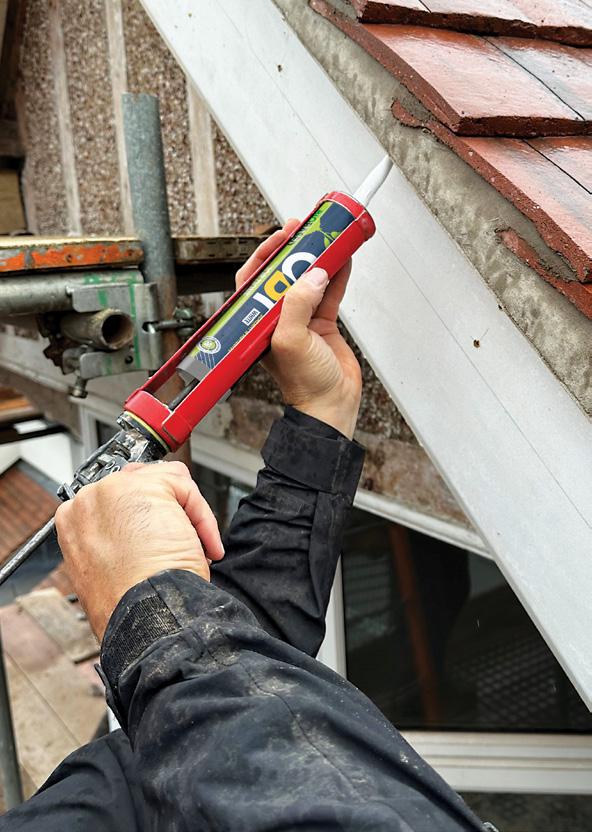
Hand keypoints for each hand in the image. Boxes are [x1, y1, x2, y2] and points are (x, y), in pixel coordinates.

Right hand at [55, 462, 223, 640]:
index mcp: (74, 524)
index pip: (117, 502)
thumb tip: (144, 533)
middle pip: (140, 486)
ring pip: (164, 484)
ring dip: (186, 516)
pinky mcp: (141, 486)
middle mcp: (87, 503)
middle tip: (183, 545)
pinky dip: (201, 515)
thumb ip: (116, 542)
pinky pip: (184, 485)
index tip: (166, 539)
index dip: (148, 521)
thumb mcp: (112, 571)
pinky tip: (201, 546)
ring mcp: (110, 490)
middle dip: (167, 514)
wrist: (145, 615)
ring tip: (193, 549)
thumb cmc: (131, 606)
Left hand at [236, 220, 361, 437]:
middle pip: (283, 274)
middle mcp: (277, 319)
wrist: (331, 406)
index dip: (266, 254)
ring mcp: (301, 320)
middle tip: (305, 229)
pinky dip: (337, 275)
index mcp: (259, 323)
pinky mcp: (322, 325)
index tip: (281, 235)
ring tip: (327, 238)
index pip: (255, 279)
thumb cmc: (304, 385)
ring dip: (318, 259)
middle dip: (294, 250)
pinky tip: (343, 259)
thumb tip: (311, 275)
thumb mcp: (291, 341)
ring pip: (308, 279)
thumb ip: (298, 305)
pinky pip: (329, 292)